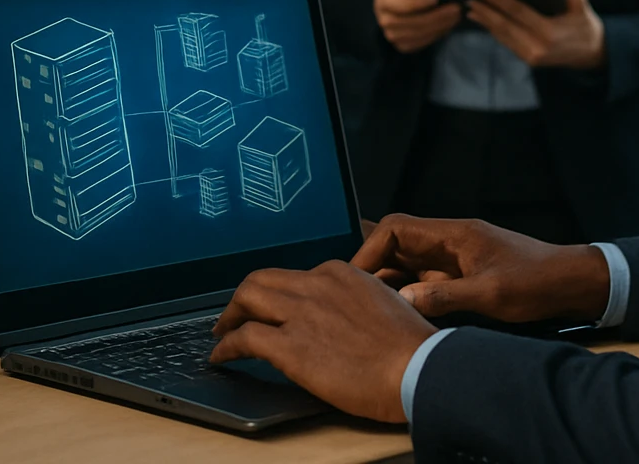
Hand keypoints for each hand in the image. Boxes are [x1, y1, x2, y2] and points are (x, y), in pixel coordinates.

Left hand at [210, 260, 436, 423]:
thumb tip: (340, 319)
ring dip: (229, 316)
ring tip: (223, 332)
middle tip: (235, 315)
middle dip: (244, 297)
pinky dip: (226, 346)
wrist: (417, 366)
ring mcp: (301, 313)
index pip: (296, 276)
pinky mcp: (290, 345)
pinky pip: (244, 338)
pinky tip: (222, 356)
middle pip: (262, 279)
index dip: (280, 293)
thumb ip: (355, 303)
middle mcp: (316, 284)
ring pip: (247, 298)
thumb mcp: (384, 304)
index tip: (275, 308)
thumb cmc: (409, 345)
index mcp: (340, 273)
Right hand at [351, 214, 611, 322]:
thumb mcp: (492, 294)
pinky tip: (398, 315)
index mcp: (453, 234)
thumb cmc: (536, 282)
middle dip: (372, 267)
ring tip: (368, 309)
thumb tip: (402, 300)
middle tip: (353, 297)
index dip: (370, 250)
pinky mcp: (462, 275)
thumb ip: (446, 297)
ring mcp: (455, 258)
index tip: (356, 279)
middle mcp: (449, 241)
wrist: (571, 282)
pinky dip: (408, 293)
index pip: (395, 228)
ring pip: (408, 263)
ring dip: (388, 282)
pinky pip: (424, 279)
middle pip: (396, 244)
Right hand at [373, 0, 461, 53]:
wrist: (387, 6)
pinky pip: (420, 44)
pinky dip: (436, 36)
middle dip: (436, 17)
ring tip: (456, 17)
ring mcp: (392, 35)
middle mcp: (385, 20)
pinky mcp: (401, 45)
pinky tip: (448, 26)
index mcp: (384, 1)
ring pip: (418, 35)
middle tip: (455, 8)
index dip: (418, 3)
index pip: (401, 5)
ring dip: (440, 27)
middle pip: (413, 22)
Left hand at [466, 0, 605, 69]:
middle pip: (504, 26)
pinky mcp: (529, 61)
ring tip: (471, 8)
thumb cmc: (585, 25)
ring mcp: (532, 57)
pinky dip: (494, 31)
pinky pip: (507, 43)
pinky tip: (484, 20)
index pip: (518, 12)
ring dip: (485, 22)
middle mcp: (538, 47)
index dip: (498, 0)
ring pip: (502, 36)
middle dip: (485, 11)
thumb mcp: (581, 5)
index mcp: (550, 32)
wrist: (593, 54)